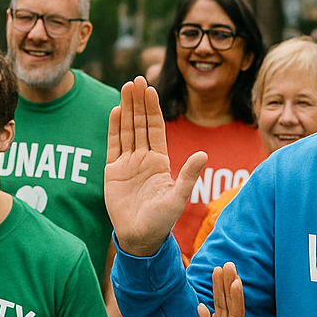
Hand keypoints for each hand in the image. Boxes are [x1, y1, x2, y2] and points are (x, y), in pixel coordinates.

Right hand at [105, 78, 207, 257]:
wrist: (139, 237)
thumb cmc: (161, 221)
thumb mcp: (178, 198)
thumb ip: (188, 175)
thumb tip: (203, 154)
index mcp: (161, 161)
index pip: (156, 128)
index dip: (153, 109)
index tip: (151, 89)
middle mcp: (144, 158)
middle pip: (140, 124)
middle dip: (138, 102)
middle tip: (136, 79)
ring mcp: (127, 164)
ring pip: (126, 130)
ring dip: (126, 108)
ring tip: (126, 87)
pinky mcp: (112, 172)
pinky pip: (113, 145)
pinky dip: (114, 128)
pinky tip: (115, 111)